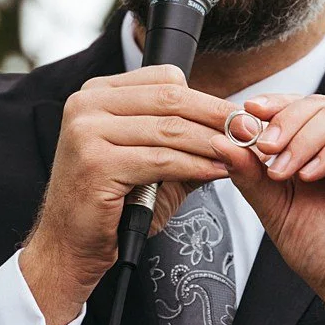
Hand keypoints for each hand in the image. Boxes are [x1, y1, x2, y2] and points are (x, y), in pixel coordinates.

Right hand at [20, 65, 240, 324]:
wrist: (71, 244)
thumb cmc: (111, 203)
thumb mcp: (148, 159)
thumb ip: (183, 138)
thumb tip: (237, 126)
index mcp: (95, 94)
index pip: (165, 80)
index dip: (208, 98)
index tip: (239, 117)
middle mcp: (85, 105)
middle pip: (171, 99)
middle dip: (219, 116)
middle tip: (253, 132)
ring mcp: (86, 132)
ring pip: (170, 129)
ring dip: (213, 143)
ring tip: (241, 154)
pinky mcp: (96, 163)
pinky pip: (161, 159)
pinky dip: (196, 166)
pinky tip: (217, 172)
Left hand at [212, 93, 324, 324]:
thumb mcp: (277, 211)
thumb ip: (251, 177)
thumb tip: (220, 141)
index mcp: (321, 149)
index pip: (296, 110)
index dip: (272, 106)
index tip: (244, 113)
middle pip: (316, 106)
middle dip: (283, 122)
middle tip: (262, 147)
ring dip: (302, 139)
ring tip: (281, 170)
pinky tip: (309, 174)